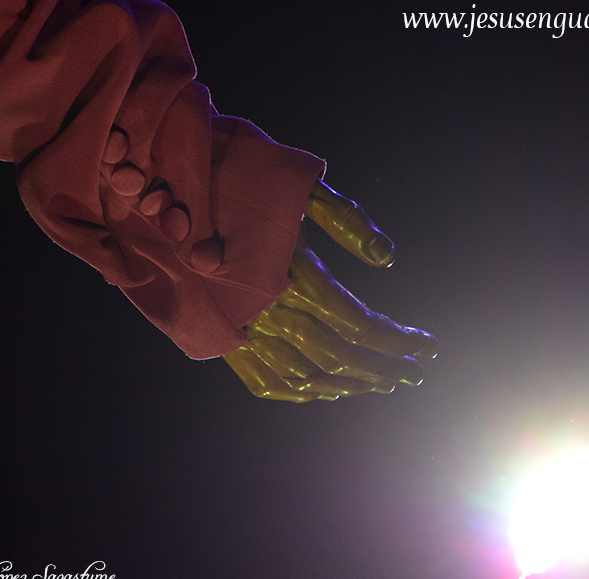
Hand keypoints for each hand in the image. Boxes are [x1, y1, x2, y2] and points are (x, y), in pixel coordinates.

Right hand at [223, 181, 437, 401]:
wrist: (162, 190)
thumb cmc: (236, 178)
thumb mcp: (295, 185)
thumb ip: (343, 218)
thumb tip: (386, 257)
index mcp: (292, 275)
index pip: (358, 323)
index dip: (397, 340)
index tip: (426, 345)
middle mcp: (269, 311)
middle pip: (338, 357)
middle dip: (383, 369)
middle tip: (413, 374)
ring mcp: (242, 329)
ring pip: (306, 376)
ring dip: (349, 383)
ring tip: (381, 383)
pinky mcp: (221, 337)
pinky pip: (265, 379)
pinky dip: (300, 390)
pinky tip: (325, 389)